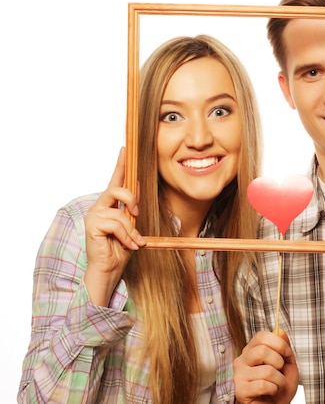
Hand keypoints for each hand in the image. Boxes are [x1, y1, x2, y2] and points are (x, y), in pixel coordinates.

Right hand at [83, 148, 144, 304]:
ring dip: (132, 230)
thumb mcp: (133, 226)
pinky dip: (127, 236)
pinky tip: (127, 245)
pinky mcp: (93, 225)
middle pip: (118, 189)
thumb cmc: (121, 248)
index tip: (125, 148)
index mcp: (111, 204)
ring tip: (134, 242)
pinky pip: (117, 224)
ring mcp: (95, 215)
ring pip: (121, 213)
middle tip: (137, 214)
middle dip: (131, 199)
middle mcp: (100, 206)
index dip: (121, 164)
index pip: (116, 179)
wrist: (110, 269)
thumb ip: (133, 211)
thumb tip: (138, 198)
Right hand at [234, 330, 298, 403]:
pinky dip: (273, 389)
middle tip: (279, 372)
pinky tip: (269, 392)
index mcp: (252, 351)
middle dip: (279, 363)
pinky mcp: (240, 390)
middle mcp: (242, 360)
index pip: (261, 336)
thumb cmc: (279, 387)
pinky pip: (263, 385)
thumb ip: (284, 348)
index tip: (287, 353)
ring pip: (266, 370)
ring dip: (279, 380)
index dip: (278, 342)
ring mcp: (239, 375)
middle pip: (262, 351)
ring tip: (276, 385)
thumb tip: (280, 331)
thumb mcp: (288, 365)